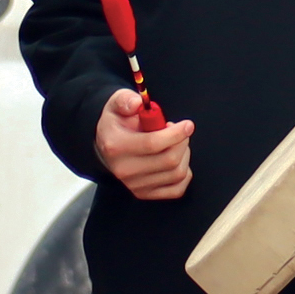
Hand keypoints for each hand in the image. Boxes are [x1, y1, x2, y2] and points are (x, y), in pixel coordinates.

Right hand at [96, 86, 194, 201]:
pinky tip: (178, 160)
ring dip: (184, 156)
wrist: (106, 143)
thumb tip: (137, 103)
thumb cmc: (117, 122)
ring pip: (176, 173)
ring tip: (176, 143)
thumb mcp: (117, 103)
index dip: (176, 134)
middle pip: (169, 160)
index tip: (187, 125)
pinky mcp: (144, 193)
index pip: (153, 144)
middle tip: (180, 131)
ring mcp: (134, 185)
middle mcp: (124, 169)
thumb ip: (126, 100)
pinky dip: (184, 174)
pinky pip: (176, 189)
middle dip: (182, 142)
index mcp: (116, 145)